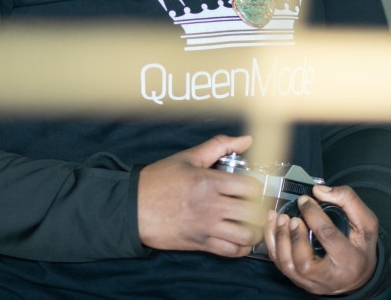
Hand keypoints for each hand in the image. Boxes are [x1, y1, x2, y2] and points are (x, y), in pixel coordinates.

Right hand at [137, 134, 264, 256]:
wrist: (132, 207)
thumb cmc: (158, 181)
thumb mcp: (188, 158)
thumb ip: (219, 146)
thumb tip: (246, 139)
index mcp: (210, 181)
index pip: (251, 187)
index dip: (256, 188)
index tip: (251, 189)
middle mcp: (211, 205)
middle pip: (252, 212)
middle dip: (258, 210)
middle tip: (255, 208)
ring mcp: (206, 227)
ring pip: (246, 235)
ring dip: (253, 231)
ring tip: (250, 224)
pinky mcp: (200, 243)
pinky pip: (231, 252)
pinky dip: (240, 248)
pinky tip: (238, 239)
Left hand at [263, 184, 378, 295]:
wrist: (359, 275)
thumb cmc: (361, 247)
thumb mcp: (366, 222)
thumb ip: (348, 200)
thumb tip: (318, 190)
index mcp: (349, 260)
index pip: (328, 237)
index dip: (313, 215)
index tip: (304, 200)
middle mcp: (330, 277)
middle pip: (304, 263)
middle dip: (294, 237)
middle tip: (290, 217)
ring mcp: (312, 282)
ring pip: (288, 267)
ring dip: (279, 240)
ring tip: (280, 219)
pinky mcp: (300, 281)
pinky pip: (280, 266)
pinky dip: (272, 245)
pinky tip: (273, 226)